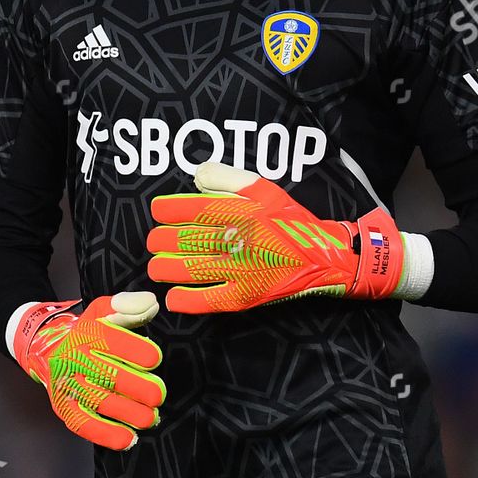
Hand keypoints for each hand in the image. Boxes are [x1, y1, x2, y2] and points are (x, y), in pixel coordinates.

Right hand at [11, 291, 165, 449]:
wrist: (47, 350)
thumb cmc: (86, 332)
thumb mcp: (103, 310)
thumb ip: (129, 305)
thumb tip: (151, 304)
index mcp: (87, 333)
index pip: (115, 342)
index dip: (141, 352)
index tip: (154, 359)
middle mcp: (75, 359)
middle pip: (111, 376)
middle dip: (141, 388)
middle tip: (157, 395)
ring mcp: (68, 385)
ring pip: (101, 403)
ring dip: (131, 414)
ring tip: (150, 417)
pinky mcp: (64, 407)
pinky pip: (84, 424)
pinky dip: (107, 434)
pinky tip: (129, 439)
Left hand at [146, 161, 402, 313]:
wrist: (323, 257)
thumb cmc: (288, 221)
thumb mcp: (263, 188)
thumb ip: (227, 177)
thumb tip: (195, 177)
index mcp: (241, 210)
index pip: (191, 207)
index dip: (165, 210)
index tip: (158, 212)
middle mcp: (239, 238)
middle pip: (184, 239)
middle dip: (160, 241)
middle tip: (154, 242)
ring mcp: (240, 269)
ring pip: (189, 268)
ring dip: (164, 268)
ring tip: (157, 267)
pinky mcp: (244, 296)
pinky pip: (206, 300)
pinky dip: (184, 299)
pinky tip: (173, 296)